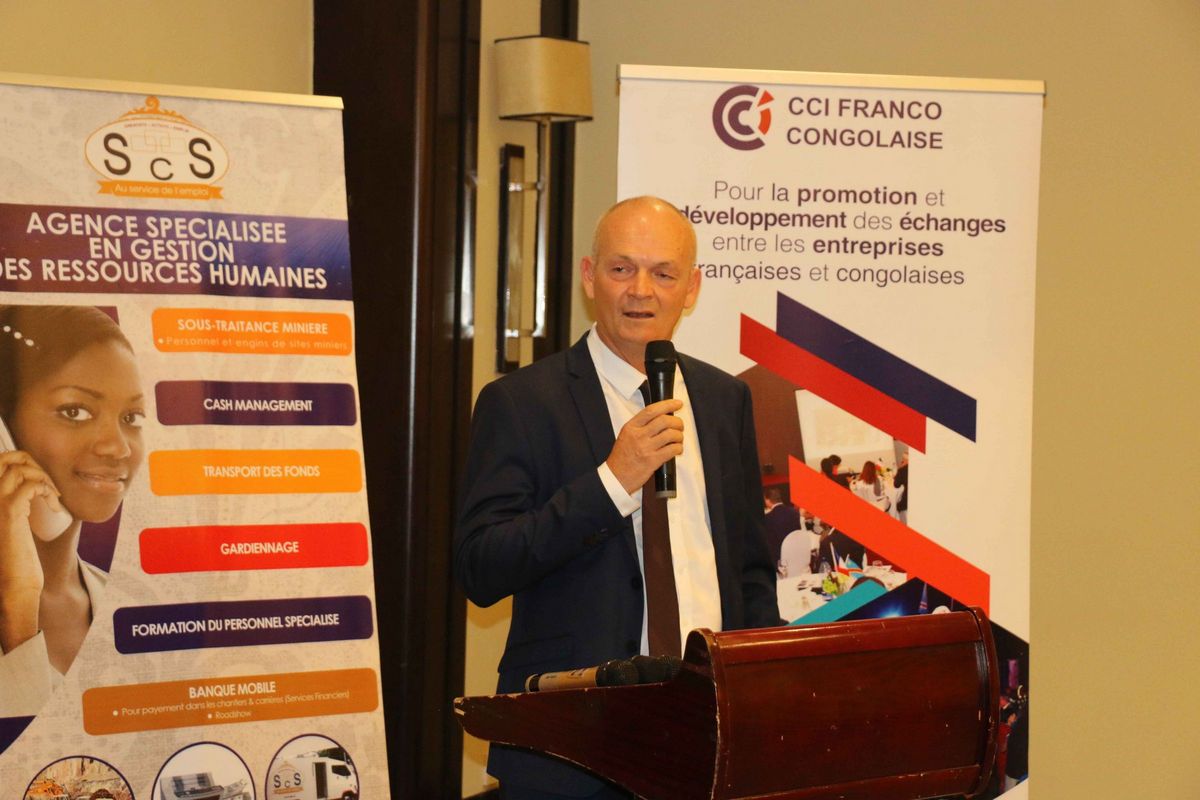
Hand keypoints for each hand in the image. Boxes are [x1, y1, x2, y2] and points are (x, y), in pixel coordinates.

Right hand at [0, 451, 58, 652]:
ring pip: (18, 467)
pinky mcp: (9, 514)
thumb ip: (23, 504)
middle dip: (32, 462)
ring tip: (52, 496)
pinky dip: (46, 489)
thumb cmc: (20, 557)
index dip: (24, 463)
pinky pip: (29, 485)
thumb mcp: (19, 524)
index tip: (43, 485)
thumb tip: (41, 485)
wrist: (15, 585)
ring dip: (42, 476)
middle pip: (5, 458)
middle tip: (48, 485)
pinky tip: (53, 505)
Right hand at [605, 399, 683, 494]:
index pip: (651, 410)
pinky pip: (672, 450)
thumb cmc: (622, 457)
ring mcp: (645, 448)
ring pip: (671, 435)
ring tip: (678, 439)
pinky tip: (677, 449)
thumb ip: (641, 426)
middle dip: (677, 422)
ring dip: (679, 436)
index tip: (677, 403)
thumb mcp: (626, 435)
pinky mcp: (652, 461)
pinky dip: (678, 448)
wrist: (616, 477)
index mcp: (631, 427)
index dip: (667, 404)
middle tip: (680, 425)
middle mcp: (638, 436)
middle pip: (664, 421)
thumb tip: (662, 417)